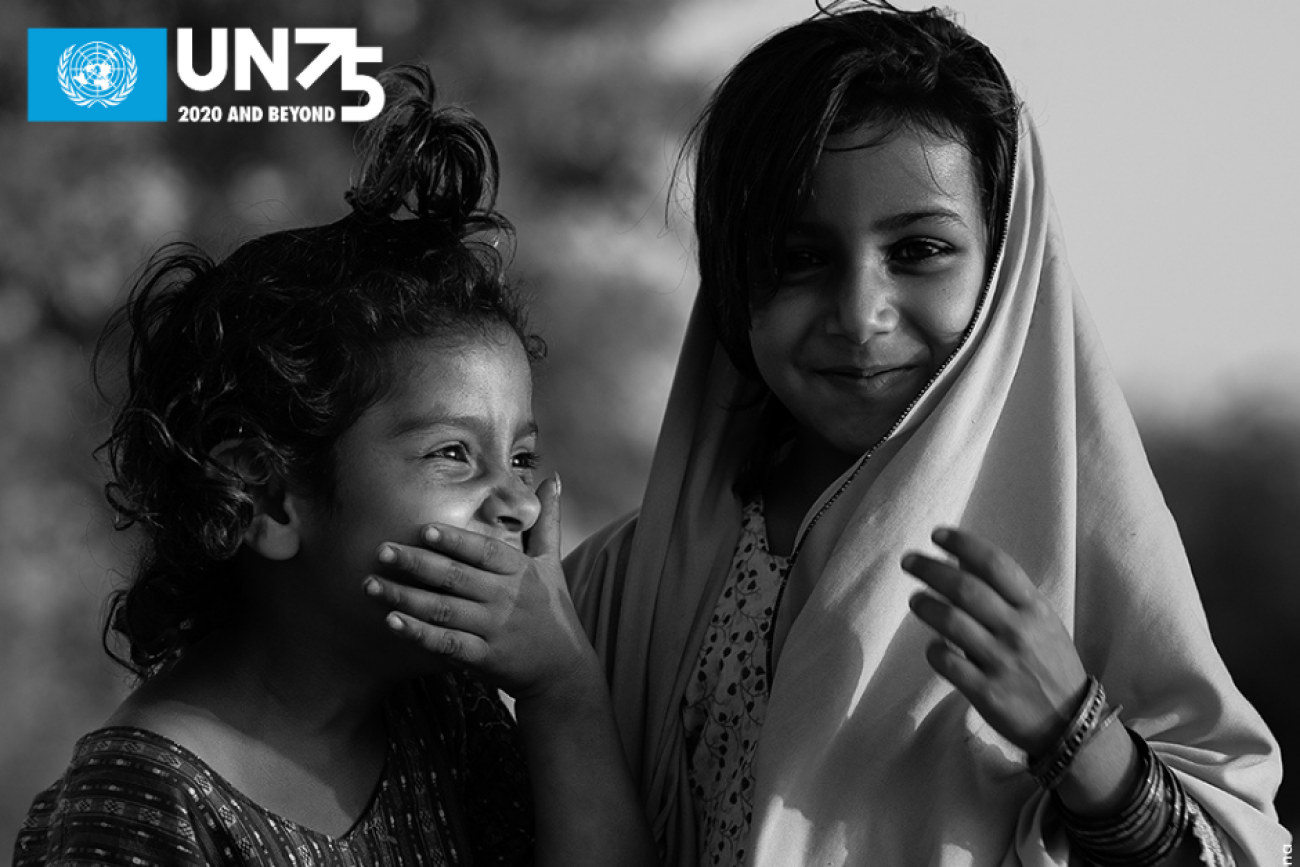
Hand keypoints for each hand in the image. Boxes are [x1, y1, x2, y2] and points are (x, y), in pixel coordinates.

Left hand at [363, 477, 595, 702]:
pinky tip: (392, 622)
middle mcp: (505, 597)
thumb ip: (547, 521)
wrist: (563, 669)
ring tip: (371, 585)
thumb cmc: (553, 610)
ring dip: (405, 597)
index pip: (484, 551)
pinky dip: (419, 634)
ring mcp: (494, 629)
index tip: (424, 529)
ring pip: (443, 610)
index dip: (455, 540)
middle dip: (416, 563)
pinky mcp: (484, 658)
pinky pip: (447, 644)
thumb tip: (553, 478)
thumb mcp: (552, 563)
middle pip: (455, 577)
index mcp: (519, 571)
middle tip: (381, 551)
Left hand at [902, 527, 1088, 756]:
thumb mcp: (1040, 622)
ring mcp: (1002, 662)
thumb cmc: (1049, 664)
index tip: (937, 535)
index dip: (963, 544)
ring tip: (916, 601)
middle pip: (965, 588)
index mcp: (1034, 608)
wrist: (1071, 724)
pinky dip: (933, 649)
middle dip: (930, 569)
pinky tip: (933, 645)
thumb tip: (961, 559)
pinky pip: (947, 662)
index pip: (995, 564)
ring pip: (950, 621)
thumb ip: (1006, 594)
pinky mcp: (987, 692)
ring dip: (925, 606)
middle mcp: (1018, 630)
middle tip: (908, 562)